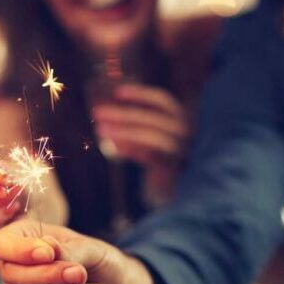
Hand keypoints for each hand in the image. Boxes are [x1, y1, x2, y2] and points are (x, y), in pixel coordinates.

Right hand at [0, 220, 157, 283]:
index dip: (19, 250)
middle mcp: (13, 269)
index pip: (0, 243)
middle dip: (49, 275)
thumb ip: (69, 250)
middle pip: (11, 275)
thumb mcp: (92, 250)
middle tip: (80, 274)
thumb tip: (47, 247)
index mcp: (22, 239)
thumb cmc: (101, 265)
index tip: (48, 254)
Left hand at [92, 83, 188, 204]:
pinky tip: (113, 149)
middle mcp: (185, 132)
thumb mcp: (146, 138)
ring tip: (100, 129)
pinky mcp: (174, 168)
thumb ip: (134, 126)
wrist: (172, 191)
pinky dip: (130, 150)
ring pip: (152, 136)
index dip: (141, 94)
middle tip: (98, 112)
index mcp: (180, 120)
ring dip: (124, 131)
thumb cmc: (157, 159)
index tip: (117, 92)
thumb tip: (105, 112)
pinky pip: (151, 156)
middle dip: (123, 114)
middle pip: (153, 118)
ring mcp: (182, 150)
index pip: (163, 101)